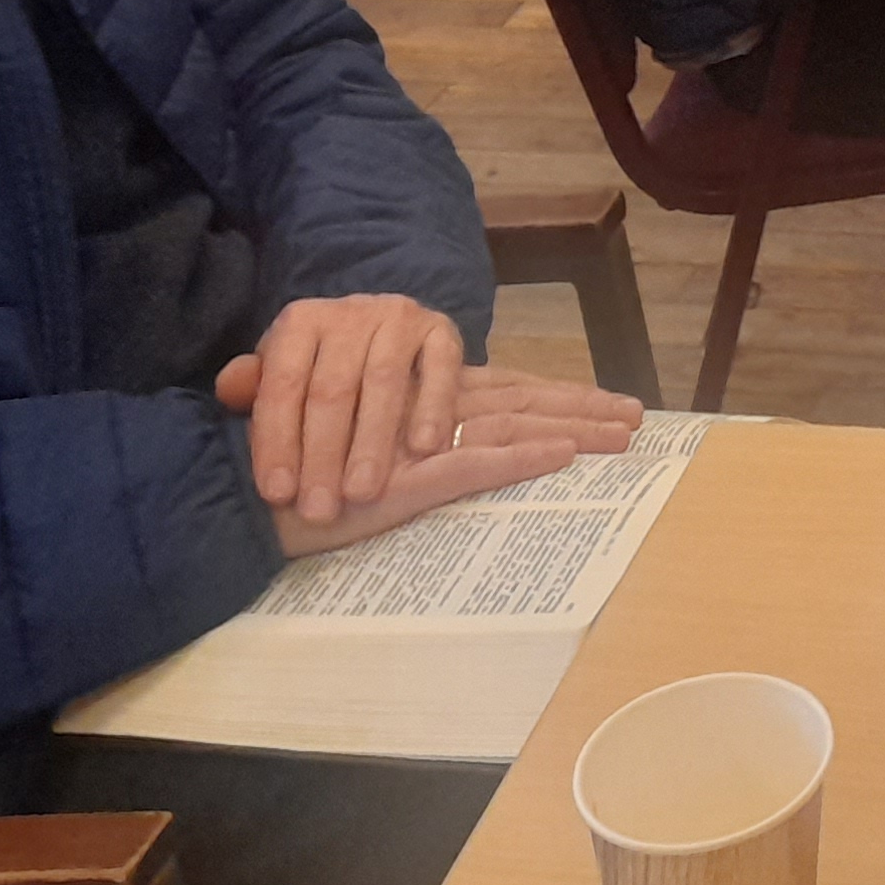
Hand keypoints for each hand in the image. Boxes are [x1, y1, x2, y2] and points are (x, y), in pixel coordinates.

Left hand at [217, 294, 465, 523]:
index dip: (277, 440)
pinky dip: (432, 408)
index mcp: (301, 323)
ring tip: (363, 493)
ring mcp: (398, 316)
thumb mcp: (284, 373)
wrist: (387, 333)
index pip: (283, 384)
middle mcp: (349, 312)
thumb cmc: (325, 367)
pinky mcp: (441, 327)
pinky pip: (440, 368)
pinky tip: (423, 449)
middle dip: (323, 454)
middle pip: (332, 389)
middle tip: (320, 509)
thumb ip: (256, 387)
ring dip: (372, 442)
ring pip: (383, 383)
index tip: (279, 494)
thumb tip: (229, 389)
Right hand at [229, 363, 649, 558]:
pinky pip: (474, 463)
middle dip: (585, 410)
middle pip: (524, 402)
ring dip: (573, 429)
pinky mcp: (405, 479)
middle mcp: (429, 411)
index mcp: (424, 400)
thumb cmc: (306, 475)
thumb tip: (446, 440)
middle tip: (639, 419)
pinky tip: (563, 455)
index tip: (609, 404)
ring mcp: (419, 443)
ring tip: (623, 436)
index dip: (558, 396)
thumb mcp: (368, 454)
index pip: (507, 391)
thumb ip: (406, 441)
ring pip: (513, 426)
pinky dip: (521, 457)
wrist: (246, 494)